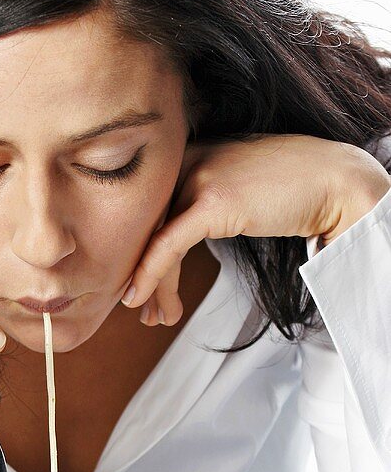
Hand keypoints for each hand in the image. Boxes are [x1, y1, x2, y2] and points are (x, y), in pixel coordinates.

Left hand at [121, 133, 390, 325]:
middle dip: (140, 272)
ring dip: (152, 285)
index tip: (139, 285)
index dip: (138, 249)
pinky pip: (167, 245)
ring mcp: (196, 177)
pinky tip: (140, 298)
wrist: (333, 180)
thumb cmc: (290, 187)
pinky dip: (150, 275)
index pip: (147, 209)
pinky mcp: (210, 201)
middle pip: (145, 226)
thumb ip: (202, 201)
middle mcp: (184, 160)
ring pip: (154, 240)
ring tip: (156, 317)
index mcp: (185, 153)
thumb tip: (181, 234)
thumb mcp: (232, 189)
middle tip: (142, 310)